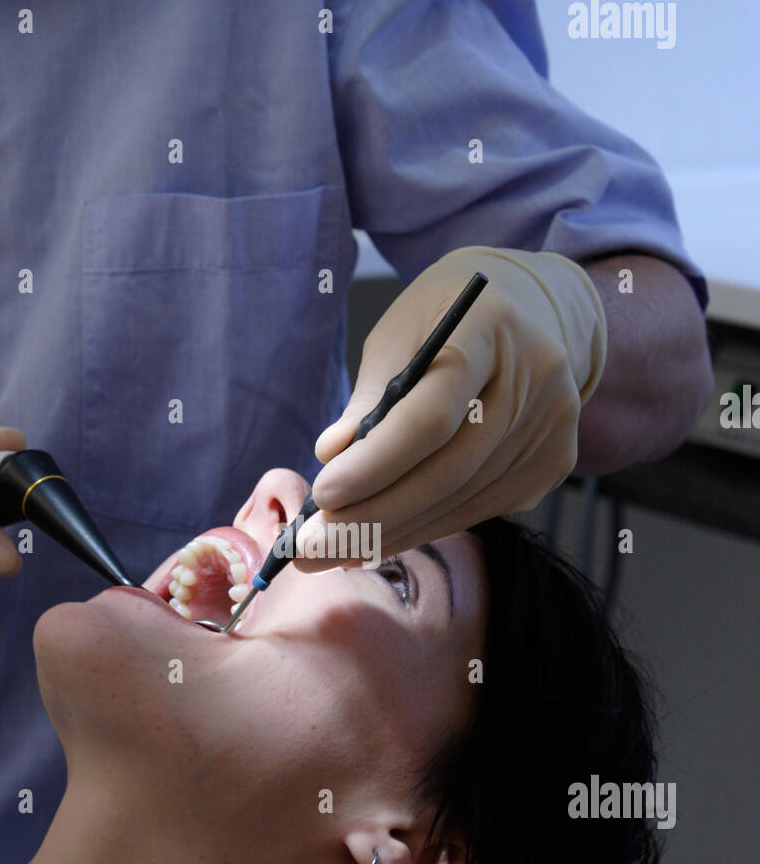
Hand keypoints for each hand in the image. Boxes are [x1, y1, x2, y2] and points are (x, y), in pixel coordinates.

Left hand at [294, 245, 605, 568]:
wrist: (529, 311)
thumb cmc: (445, 320)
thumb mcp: (399, 334)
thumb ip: (369, 396)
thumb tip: (331, 456)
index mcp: (489, 329)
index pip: (432, 415)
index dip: (376, 463)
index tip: (323, 496)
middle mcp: (535, 380)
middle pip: (447, 471)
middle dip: (372, 516)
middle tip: (310, 548)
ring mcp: (550, 428)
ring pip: (460, 502)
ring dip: (390, 534)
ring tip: (331, 552)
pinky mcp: (552, 464)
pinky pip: (476, 509)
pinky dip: (423, 528)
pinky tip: (378, 541)